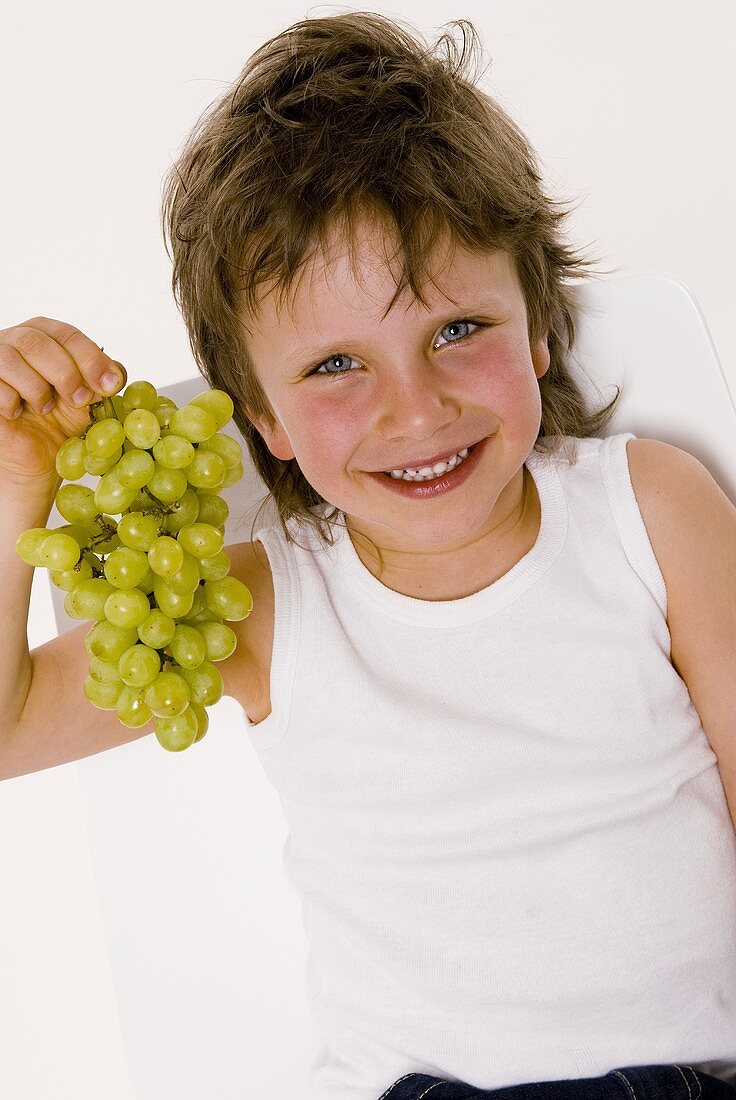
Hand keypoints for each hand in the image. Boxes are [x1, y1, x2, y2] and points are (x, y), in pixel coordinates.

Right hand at [0, 316, 126, 495]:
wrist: (36, 454)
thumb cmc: (60, 420)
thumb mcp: (89, 399)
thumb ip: (103, 381)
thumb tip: (116, 372)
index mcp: (48, 336)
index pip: (67, 334)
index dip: (90, 358)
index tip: (108, 384)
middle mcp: (18, 340)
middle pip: (38, 342)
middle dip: (66, 374)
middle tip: (79, 401)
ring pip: (11, 358)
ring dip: (37, 389)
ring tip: (45, 408)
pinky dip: (13, 402)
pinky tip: (19, 413)